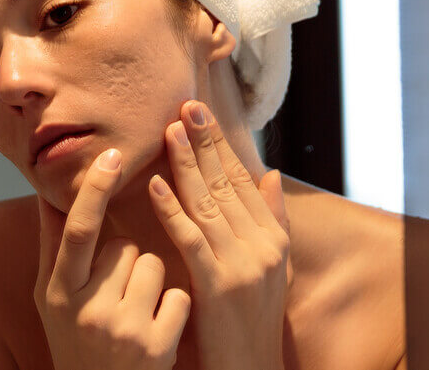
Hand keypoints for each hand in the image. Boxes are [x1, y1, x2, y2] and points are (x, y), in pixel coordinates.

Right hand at [35, 149, 190, 369]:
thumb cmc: (74, 341)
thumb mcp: (52, 298)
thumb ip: (53, 244)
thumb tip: (46, 193)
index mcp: (59, 293)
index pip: (78, 230)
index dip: (96, 190)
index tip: (113, 154)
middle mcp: (87, 310)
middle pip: (125, 246)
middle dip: (126, 260)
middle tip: (114, 294)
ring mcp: (123, 330)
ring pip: (154, 266)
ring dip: (151, 282)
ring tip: (135, 312)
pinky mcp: (156, 348)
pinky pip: (179, 295)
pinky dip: (174, 308)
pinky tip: (156, 329)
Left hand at [147, 101, 289, 369]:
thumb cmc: (251, 321)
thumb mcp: (270, 268)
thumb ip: (270, 220)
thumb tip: (271, 175)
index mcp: (272, 239)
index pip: (242, 180)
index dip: (219, 145)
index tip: (199, 113)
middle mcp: (262, 245)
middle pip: (228, 183)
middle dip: (204, 142)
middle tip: (184, 106)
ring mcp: (242, 264)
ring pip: (209, 203)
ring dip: (186, 164)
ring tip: (167, 132)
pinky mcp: (218, 284)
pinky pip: (191, 238)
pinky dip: (173, 209)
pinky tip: (156, 186)